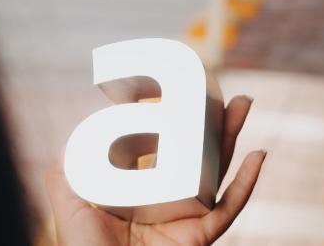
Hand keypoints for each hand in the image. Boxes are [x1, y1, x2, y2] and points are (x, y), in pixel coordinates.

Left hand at [45, 95, 265, 245]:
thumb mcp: (69, 206)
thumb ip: (65, 173)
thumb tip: (74, 140)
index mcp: (142, 191)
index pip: (161, 151)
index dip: (172, 126)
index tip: (178, 98)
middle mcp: (168, 199)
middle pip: (197, 154)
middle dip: (212, 123)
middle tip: (223, 93)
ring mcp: (187, 215)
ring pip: (218, 171)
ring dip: (233, 137)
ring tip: (243, 105)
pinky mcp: (200, 235)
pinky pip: (229, 207)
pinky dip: (247, 183)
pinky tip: (258, 155)